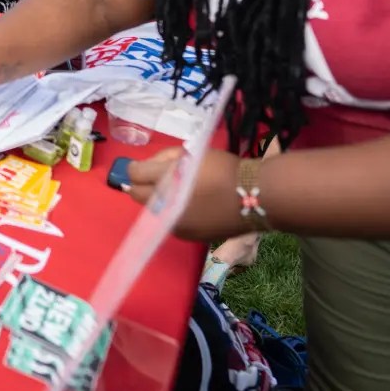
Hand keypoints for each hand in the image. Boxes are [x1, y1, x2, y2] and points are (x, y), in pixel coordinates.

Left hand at [124, 145, 249, 241]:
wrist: (254, 196)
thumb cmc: (223, 169)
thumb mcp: (192, 154)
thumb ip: (165, 158)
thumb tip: (148, 167)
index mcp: (166, 180)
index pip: (135, 174)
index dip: (138, 168)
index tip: (146, 167)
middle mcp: (165, 204)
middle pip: (137, 195)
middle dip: (142, 186)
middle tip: (158, 180)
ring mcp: (175, 224)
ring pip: (152, 212)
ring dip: (157, 201)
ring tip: (176, 193)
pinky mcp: (187, 236)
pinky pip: (170, 223)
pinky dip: (172, 214)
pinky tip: (188, 207)